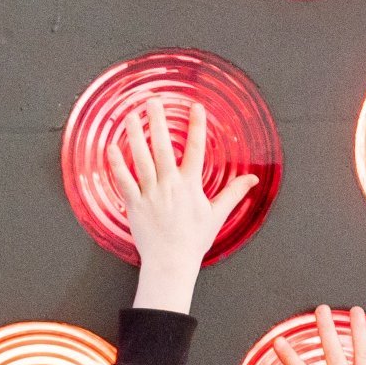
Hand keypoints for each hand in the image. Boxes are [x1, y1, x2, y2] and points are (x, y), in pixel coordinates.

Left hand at [109, 101, 255, 315]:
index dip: (196, 128)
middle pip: (162, 148)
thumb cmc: (194, 240)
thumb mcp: (217, 215)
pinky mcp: (134, 205)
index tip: (196, 108)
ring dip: (135, 136)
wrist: (171, 263)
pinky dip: (117, 165)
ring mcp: (151, 194)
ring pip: (141, 159)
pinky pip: (124, 181)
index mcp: (190, 186)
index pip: (195, 150)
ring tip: (131, 116)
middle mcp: (170, 186)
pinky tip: (111, 147)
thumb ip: (234, 193)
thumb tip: (253, 178)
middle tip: (153, 101)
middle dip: (158, 122)